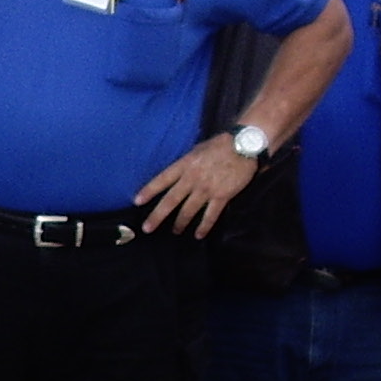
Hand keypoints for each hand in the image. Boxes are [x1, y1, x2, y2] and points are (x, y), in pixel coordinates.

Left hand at [138, 135, 261, 238]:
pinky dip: (204, 226)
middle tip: (147, 228)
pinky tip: (198, 235)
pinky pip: (211, 215)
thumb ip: (186, 164)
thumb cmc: (219, 145)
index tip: (137, 201)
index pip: (162, 179)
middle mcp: (192, 178)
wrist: (243, 145)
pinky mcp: (222, 196)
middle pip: (171, 200)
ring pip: (188, 210)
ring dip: (180, 223)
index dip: (149, 191)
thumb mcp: (196, 151)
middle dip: (158, 215)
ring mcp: (206, 188)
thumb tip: (177, 176)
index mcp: (185, 165)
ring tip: (175, 231)